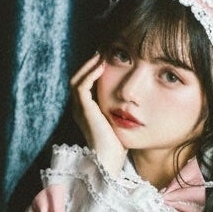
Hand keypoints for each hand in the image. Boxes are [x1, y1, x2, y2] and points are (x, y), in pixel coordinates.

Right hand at [69, 53, 126, 174]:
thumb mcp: (119, 123)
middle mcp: (79, 109)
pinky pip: (82, 86)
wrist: (110, 160)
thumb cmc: (117, 147)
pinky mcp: (84, 110)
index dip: (93, 71)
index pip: (84, 85)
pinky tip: (102, 66)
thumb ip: (121, 111)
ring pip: (77, 80)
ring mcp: (79, 110)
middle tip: (102, 51)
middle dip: (89, 64)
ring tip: (101, 55)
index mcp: (85, 112)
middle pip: (78, 79)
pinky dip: (90, 74)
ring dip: (89, 66)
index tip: (106, 60)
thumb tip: (135, 102)